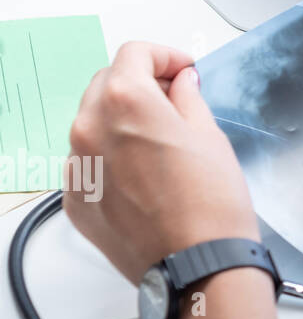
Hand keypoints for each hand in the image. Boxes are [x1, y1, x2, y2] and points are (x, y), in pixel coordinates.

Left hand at [64, 42, 260, 283]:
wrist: (197, 263)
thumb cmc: (211, 202)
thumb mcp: (209, 135)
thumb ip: (187, 99)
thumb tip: (181, 85)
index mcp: (125, 102)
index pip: (133, 54)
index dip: (164, 56)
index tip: (182, 69)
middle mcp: (89, 129)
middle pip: (105, 83)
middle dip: (139, 82)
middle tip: (173, 96)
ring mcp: (77, 167)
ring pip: (92, 122)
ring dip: (120, 118)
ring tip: (158, 136)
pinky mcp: (76, 200)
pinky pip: (87, 161)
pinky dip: (110, 154)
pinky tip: (143, 171)